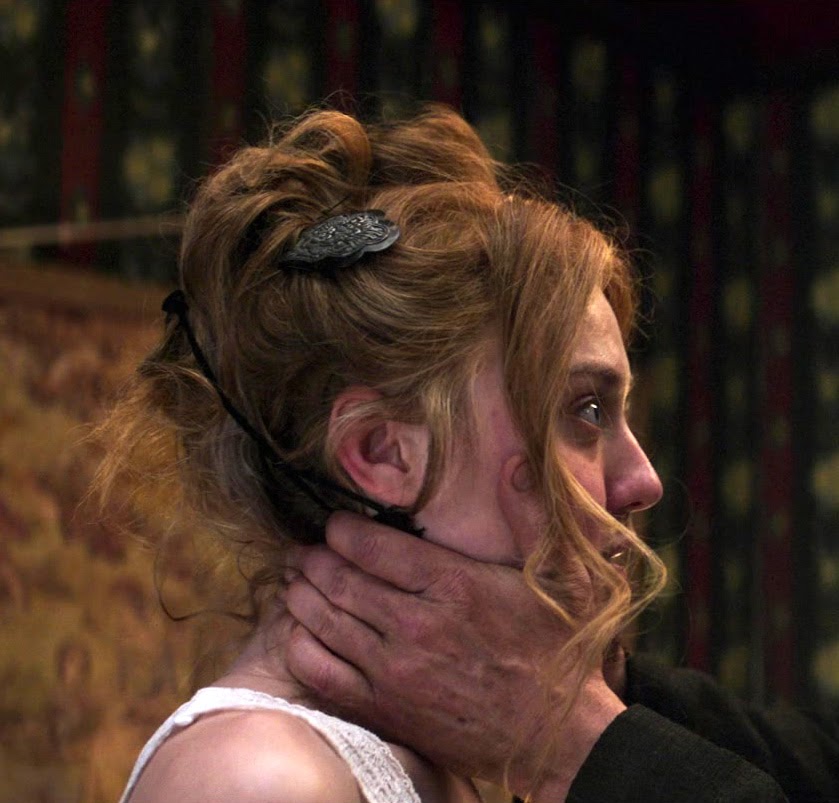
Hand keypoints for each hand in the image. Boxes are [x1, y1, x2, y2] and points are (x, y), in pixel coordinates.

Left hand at [284, 458, 624, 798]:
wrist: (555, 733)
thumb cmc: (556, 650)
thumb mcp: (564, 576)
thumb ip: (532, 516)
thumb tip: (514, 462)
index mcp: (454, 586)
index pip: (375, 547)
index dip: (343, 529)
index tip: (334, 523)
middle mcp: (417, 626)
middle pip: (342, 581)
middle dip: (313, 558)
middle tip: (301, 548)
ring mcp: (396, 673)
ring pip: (326, 623)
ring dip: (301, 596)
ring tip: (293, 579)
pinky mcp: (386, 711)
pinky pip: (324, 676)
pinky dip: (301, 649)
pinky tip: (296, 633)